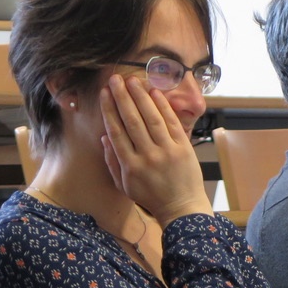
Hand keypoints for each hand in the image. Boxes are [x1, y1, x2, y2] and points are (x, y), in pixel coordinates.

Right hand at [100, 74, 212, 226]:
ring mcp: (167, 151)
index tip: (104, 93)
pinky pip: (172, 123)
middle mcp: (148, 156)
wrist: (181, 208)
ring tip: (133, 80)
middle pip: (132, 121)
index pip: (116, 132)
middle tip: (115, 79)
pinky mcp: (183, 148)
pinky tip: (155, 93)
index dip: (109, 110)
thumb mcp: (124, 184)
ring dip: (141, 97)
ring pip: (152, 119)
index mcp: (130, 165)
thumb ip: (112, 161)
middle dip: (122, 98)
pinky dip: (163, 107)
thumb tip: (104, 136)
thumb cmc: (150, 196)